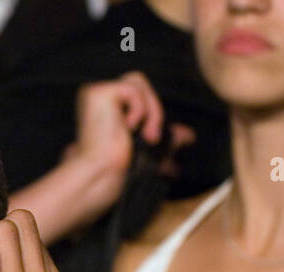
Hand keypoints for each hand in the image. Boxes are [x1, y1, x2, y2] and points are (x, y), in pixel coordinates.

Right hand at [67, 71, 194, 212]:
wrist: (102, 176)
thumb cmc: (116, 168)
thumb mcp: (147, 147)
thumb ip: (165, 136)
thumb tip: (190, 136)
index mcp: (104, 107)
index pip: (138, 92)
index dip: (150, 111)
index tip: (152, 139)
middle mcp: (97, 97)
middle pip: (139, 82)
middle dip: (153, 109)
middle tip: (151, 137)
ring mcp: (94, 94)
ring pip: (137, 82)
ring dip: (149, 110)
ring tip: (144, 135)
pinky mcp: (96, 94)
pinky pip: (131, 88)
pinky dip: (138, 109)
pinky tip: (127, 127)